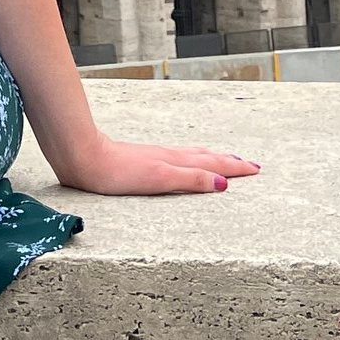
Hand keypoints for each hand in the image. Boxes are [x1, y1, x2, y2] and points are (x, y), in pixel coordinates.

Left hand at [48, 129, 259, 197]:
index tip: (255, 169)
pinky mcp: (143, 160)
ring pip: (192, 155)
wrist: (84, 157)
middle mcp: (170, 156)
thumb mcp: (159, 178)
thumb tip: (224, 183)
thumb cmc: (118, 171)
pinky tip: (184, 161)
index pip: (213, 165)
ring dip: (213, 158)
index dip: (234, 168)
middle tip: (250, 165)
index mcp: (176, 162)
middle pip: (206, 158)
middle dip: (229, 162)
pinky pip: (178, 158)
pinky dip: (192, 159)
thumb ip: (190, 179)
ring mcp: (157, 156)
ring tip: (225, 160)